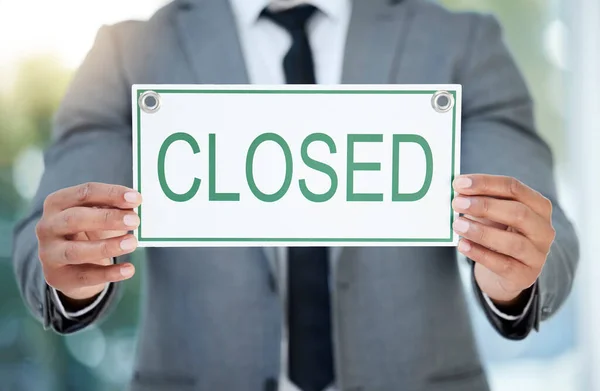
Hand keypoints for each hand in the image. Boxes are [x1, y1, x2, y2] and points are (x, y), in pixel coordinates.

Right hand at [36, 182, 141, 303]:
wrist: (70, 267)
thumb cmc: (88, 232)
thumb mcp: (98, 216)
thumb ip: (113, 209)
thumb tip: (133, 206)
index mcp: (57, 203)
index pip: (84, 193)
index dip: (111, 194)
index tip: (137, 198)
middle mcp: (47, 226)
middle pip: (75, 219)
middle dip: (107, 218)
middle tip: (135, 220)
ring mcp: (49, 253)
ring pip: (75, 251)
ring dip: (107, 247)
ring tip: (132, 243)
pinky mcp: (58, 277)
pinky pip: (85, 276)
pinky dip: (109, 273)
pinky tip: (129, 269)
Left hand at [451, 174, 554, 306]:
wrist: (504, 272)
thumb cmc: (498, 234)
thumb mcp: (492, 215)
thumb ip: (479, 201)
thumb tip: (458, 191)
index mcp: (538, 206)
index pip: (514, 188)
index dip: (486, 183)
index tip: (459, 183)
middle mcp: (543, 229)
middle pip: (519, 213)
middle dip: (485, 206)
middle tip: (457, 203)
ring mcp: (537, 254)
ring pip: (513, 242)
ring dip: (481, 232)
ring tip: (457, 225)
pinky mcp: (525, 275)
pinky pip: (503, 265)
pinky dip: (480, 254)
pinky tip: (462, 245)